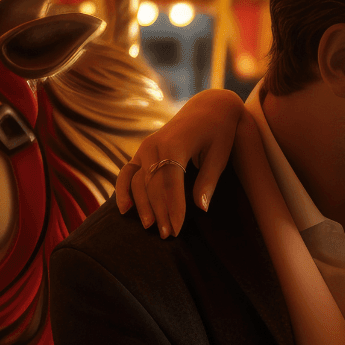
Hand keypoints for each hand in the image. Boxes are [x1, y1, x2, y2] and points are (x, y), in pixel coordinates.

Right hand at [115, 88, 245, 235]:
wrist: (209, 108)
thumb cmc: (219, 132)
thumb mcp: (220, 155)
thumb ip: (208, 181)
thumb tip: (200, 209)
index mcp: (175, 145)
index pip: (170, 184)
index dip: (172, 209)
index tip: (176, 230)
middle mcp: (155, 145)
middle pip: (152, 186)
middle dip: (159, 212)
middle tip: (167, 236)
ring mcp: (145, 147)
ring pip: (138, 181)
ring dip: (142, 206)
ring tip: (150, 228)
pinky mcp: (143, 151)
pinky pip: (128, 172)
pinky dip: (124, 190)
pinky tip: (125, 210)